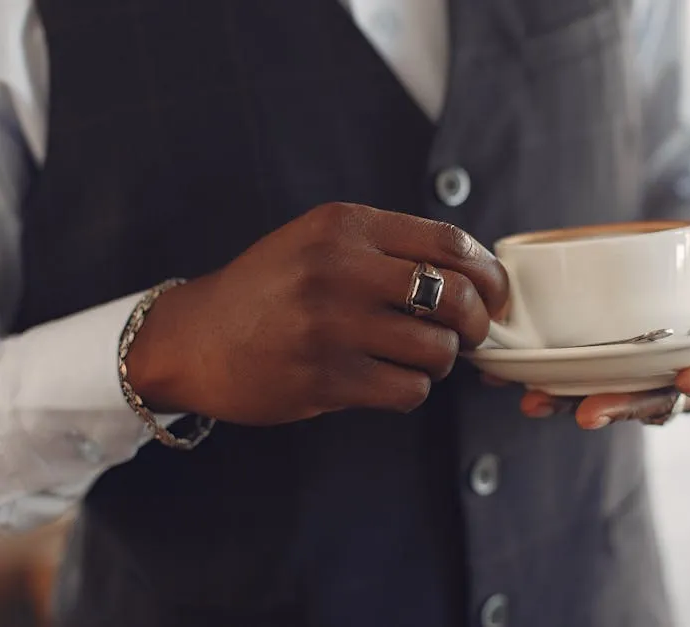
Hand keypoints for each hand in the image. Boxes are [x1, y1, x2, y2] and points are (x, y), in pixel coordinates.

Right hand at [126, 203, 507, 425]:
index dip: (488, 273)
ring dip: (441, 361)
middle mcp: (339, 269)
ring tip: (416, 358)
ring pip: (437, 349)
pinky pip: (408, 390)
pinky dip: (411, 389)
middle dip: (479, 321)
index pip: (449, 242)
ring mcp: (330, 325)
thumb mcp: (319, 244)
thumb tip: (474, 280)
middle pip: (455, 296)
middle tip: (471, 334)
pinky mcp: (324, 378)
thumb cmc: (268, 291)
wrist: (192, 339)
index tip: (497, 295)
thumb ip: (387, 251)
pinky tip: (388, 380)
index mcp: (344, 227)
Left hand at [518, 226, 689, 428]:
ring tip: (536, 403)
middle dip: (622, 408)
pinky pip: (575, 381)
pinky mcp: (604, 369)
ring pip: (607, 397)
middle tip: (591, 412)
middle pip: (652, 401)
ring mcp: (638, 378)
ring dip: (571, 403)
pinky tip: (508, 379)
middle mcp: (678, 380)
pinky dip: (543, 381)